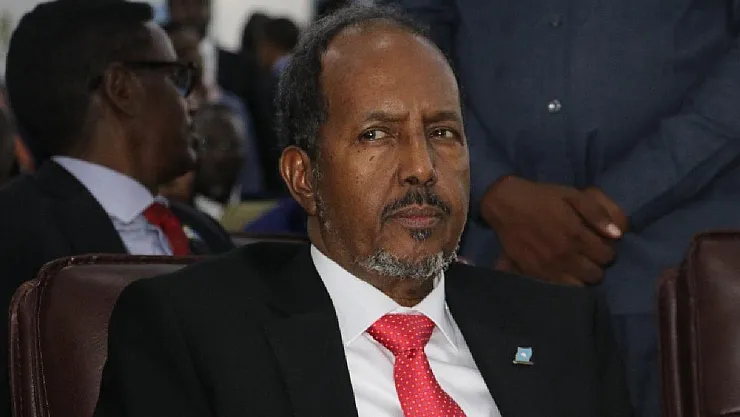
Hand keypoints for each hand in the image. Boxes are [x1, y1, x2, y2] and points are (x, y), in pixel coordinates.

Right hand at [481, 176, 620, 284]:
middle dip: (596, 265)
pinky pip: (558, 289)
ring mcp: (548, 267)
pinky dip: (565, 284)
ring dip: (582, 277)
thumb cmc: (542, 197)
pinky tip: (562, 273)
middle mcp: (564, 255)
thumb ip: (596, 213)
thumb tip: (617, 235)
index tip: (600, 245)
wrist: (506, 204)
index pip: (606, 256)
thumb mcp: (572, 195)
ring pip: (579, 286)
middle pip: (595, 274)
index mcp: (576, 234)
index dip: (607, 250)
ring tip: (577, 266)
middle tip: (588, 256)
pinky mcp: (534, 273)